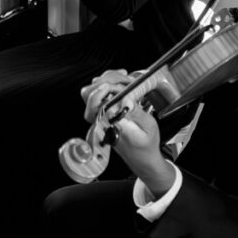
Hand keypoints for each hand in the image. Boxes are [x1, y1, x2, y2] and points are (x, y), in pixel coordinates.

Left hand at [81, 70, 170, 190]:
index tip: (122, 86)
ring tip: (124, 79)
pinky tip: (121, 83)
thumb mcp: (149, 127)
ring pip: (91, 92)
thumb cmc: (146, 145)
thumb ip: (136, 112)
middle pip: (88, 93)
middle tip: (125, 80)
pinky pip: (97, 95)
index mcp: (110, 126)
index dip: (107, 89)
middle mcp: (101, 121)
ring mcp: (100, 117)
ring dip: (107, 80)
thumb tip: (125, 99)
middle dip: (107, 80)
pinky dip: (108, 84)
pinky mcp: (103, 114)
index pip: (97, 104)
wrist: (143, 158)